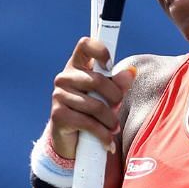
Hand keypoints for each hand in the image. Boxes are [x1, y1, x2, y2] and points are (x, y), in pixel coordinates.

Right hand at [49, 38, 136, 158]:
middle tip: (119, 106)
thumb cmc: (92, 111)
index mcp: (77, 66)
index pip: (85, 45)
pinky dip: (102, 135)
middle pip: (97, 80)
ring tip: (114, 128)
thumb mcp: (107, 96)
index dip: (99, 50)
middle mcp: (64, 77)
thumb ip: (118, 84)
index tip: (110, 64)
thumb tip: (130, 73)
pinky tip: (108, 142)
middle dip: (115, 97)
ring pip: (95, 105)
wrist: (71, 139)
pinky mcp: (58, 115)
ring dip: (110, 121)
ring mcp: (59, 95)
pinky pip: (88, 123)